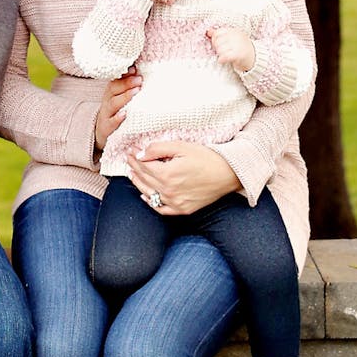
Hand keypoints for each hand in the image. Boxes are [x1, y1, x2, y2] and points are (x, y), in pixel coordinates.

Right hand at [97, 66, 140, 149]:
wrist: (102, 131)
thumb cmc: (116, 111)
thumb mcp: (119, 98)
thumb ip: (127, 87)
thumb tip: (139, 72)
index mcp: (111, 92)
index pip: (115, 80)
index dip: (124, 75)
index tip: (134, 69)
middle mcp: (107, 101)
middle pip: (113, 89)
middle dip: (126, 83)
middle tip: (139, 79)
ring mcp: (106, 114)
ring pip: (113, 104)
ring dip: (124, 97)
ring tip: (136, 91)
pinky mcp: (107, 127)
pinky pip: (111, 122)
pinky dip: (117, 118)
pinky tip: (124, 114)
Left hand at [126, 140, 241, 215]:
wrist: (228, 174)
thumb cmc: (206, 157)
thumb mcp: (181, 147)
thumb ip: (158, 149)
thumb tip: (140, 153)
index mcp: (167, 175)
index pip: (143, 165)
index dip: (134, 156)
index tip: (130, 150)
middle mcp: (168, 191)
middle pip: (144, 178)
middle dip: (134, 167)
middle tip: (128, 158)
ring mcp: (175, 203)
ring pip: (149, 193)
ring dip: (138, 183)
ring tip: (132, 173)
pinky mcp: (183, 210)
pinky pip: (161, 209)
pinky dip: (151, 202)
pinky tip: (145, 195)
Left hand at [207, 26, 254, 70]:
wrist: (255, 58)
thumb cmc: (242, 48)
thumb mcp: (232, 38)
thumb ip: (220, 34)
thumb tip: (208, 31)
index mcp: (234, 31)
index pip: (217, 33)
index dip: (214, 40)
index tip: (218, 44)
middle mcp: (236, 37)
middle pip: (217, 41)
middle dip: (217, 48)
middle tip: (223, 51)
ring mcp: (238, 45)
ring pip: (219, 49)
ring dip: (220, 54)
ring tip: (225, 56)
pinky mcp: (238, 55)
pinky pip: (224, 56)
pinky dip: (221, 59)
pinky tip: (222, 60)